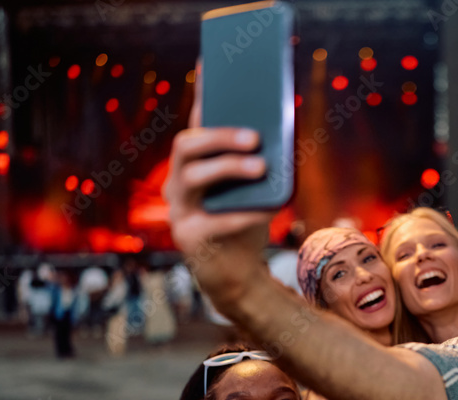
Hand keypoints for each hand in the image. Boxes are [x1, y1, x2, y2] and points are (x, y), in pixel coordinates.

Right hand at [164, 62, 274, 299]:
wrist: (238, 277)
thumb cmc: (247, 225)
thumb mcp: (255, 190)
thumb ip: (258, 161)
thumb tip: (280, 125)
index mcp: (193, 166)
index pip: (195, 123)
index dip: (202, 94)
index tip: (213, 64)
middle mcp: (177, 184)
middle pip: (185, 146)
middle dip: (219, 136)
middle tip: (254, 136)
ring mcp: (179, 212)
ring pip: (190, 178)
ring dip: (227, 168)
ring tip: (260, 167)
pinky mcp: (189, 240)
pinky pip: (214, 222)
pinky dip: (243, 214)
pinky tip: (267, 209)